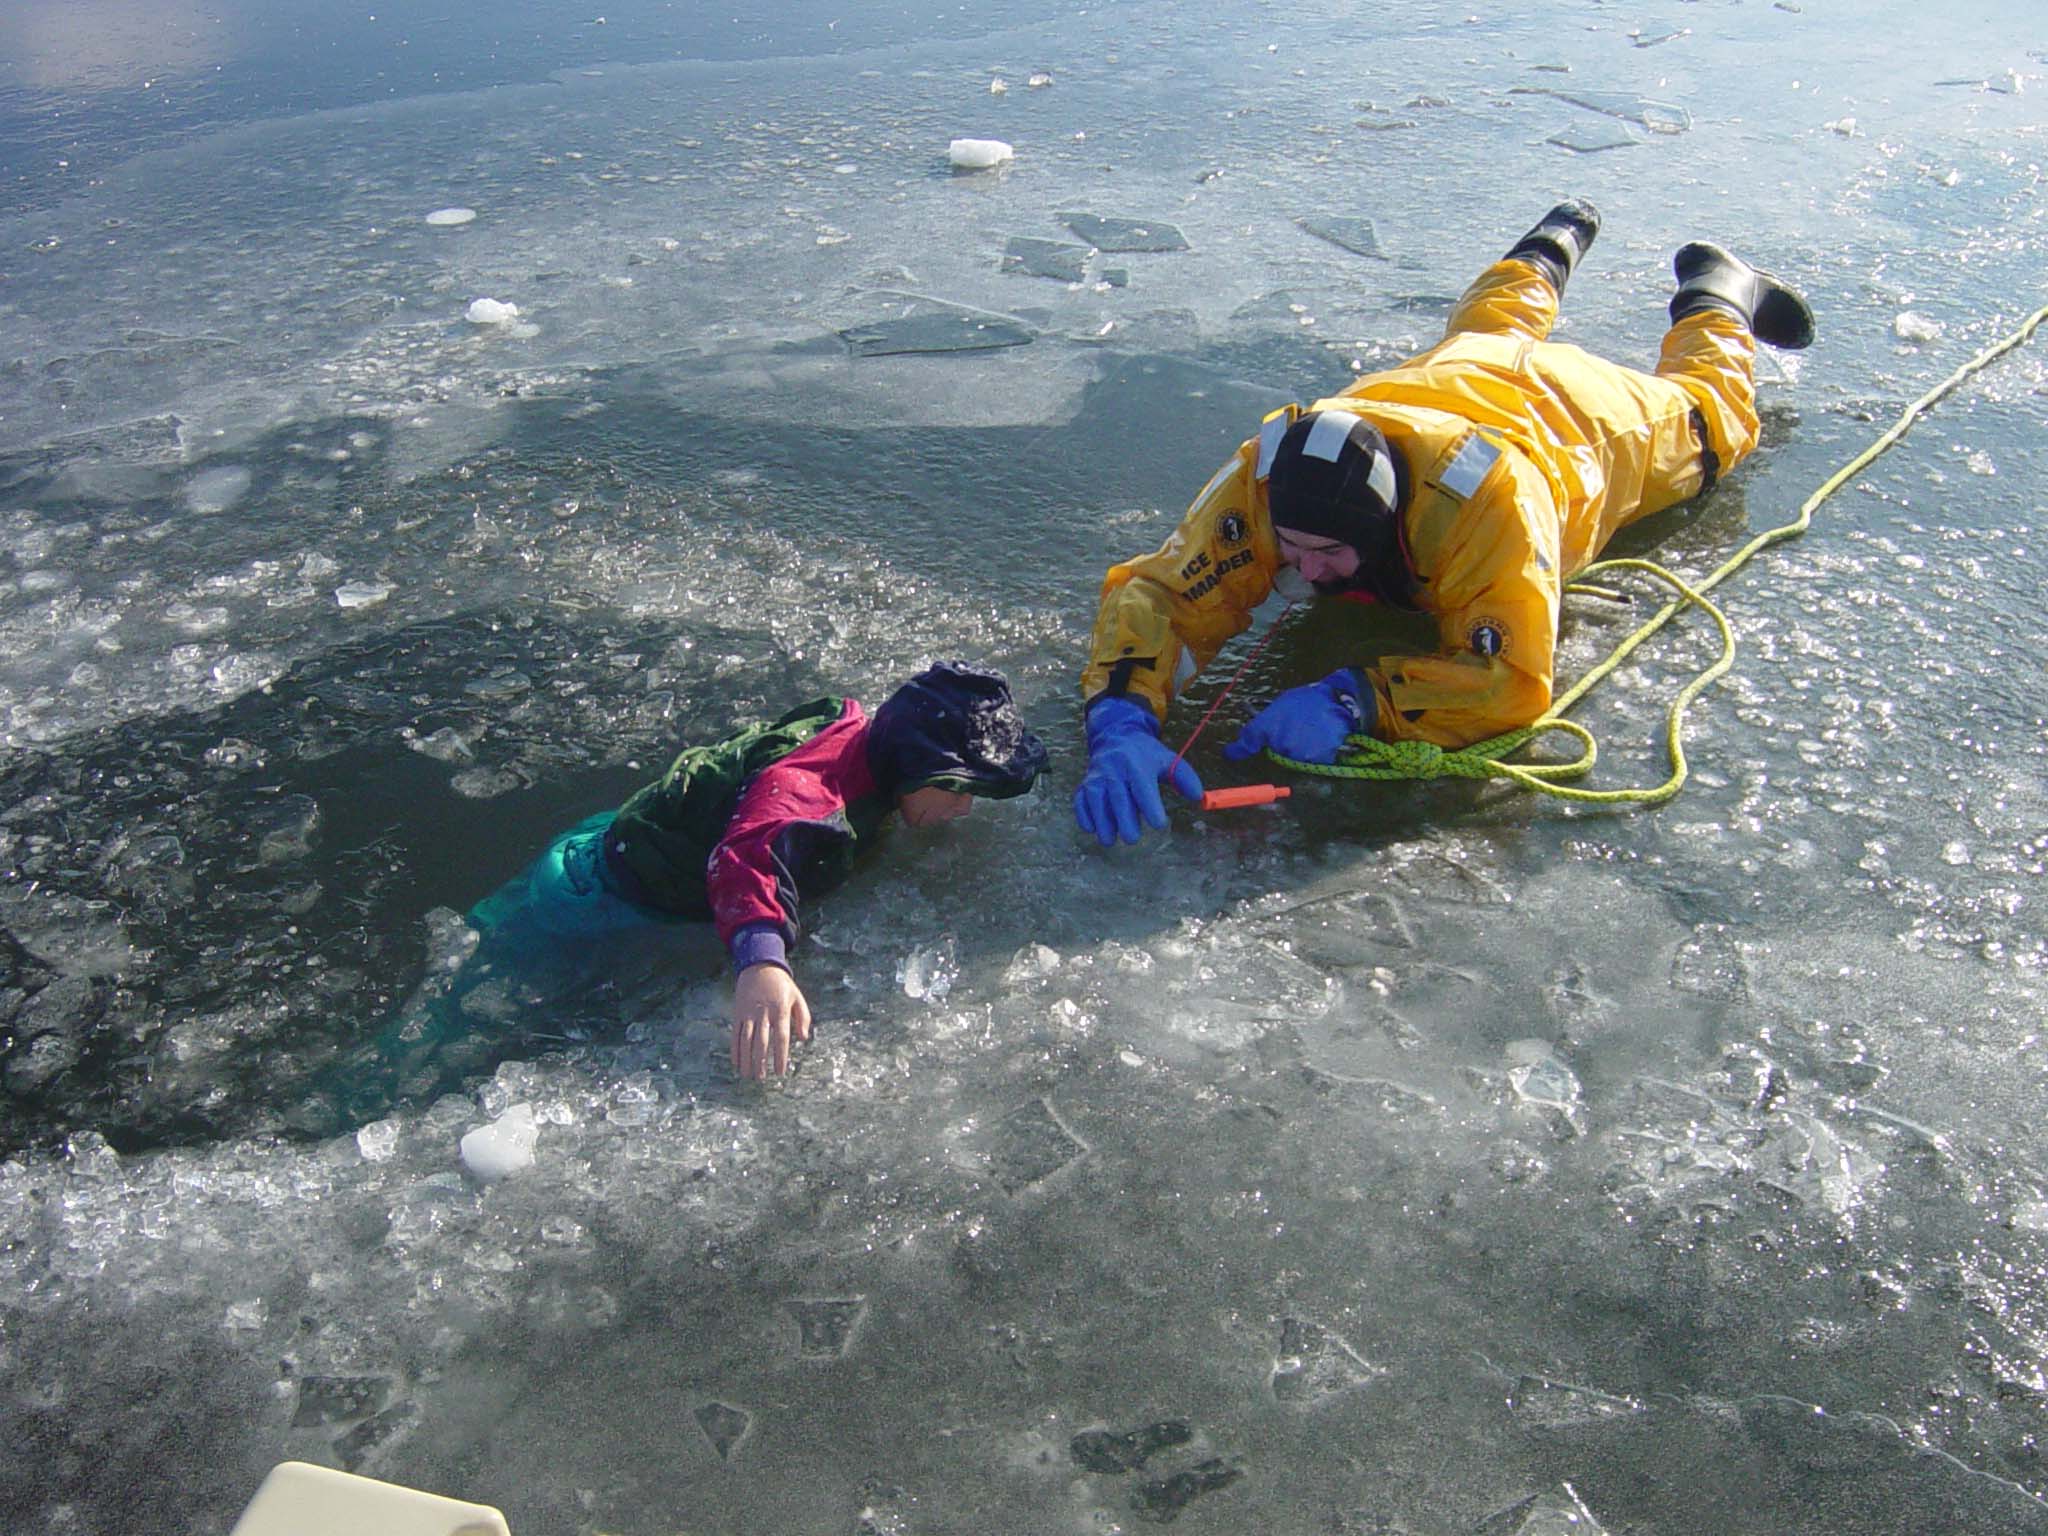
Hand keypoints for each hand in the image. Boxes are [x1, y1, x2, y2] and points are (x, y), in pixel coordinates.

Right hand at [732, 963, 811, 1078]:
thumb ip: (803, 1017)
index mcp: (780, 1010)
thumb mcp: (797, 997)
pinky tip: (736, 1062)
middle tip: (762, 1079)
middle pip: (762, 1042)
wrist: (759, 966)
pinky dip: (735, 1049)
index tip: (780, 1072)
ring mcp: (749, 1013)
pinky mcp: (738, 1013)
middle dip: (761, 1062)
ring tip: (748, 1075)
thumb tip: (804, 1038)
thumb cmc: (781, 985)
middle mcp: (763, 1013)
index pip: (781, 1038)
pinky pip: (735, 1034)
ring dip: (746, 1059)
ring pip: (746, 1040)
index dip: (780, 1056)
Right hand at [1073, 696, 1203, 846]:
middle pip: (1117, 796)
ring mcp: (1096, 776)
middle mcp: (1114, 769)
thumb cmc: (1145, 754)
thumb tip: (1198, 797)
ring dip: (1101, 821)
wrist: (1116, 736)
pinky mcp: (1084, 784)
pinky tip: (1092, 828)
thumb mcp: (1167, 759)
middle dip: (1123, 819)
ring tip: (1109, 840)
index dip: (1150, 805)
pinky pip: (1080, 800)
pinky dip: (1083, 815)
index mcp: (1136, 763)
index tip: (1159, 824)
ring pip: (1095, 799)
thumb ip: (1184, 777)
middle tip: (1133, 839)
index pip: (1143, 786)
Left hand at [1223, 669, 1368, 764]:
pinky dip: (1312, 751)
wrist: (1344, 705)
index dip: (1237, 749)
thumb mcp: (1285, 701)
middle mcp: (1278, 743)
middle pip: (1273, 747)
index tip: (1230, 753)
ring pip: (1290, 754)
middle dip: (1280, 738)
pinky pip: (1307, 760)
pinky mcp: (1312, 763)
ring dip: (1297, 745)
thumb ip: (1268, 716)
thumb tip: (1257, 729)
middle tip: (1297, 723)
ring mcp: (1296, 755)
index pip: (1248, 741)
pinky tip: (1320, 738)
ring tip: (1312, 728)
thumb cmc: (1313, 700)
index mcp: (1269, 725)